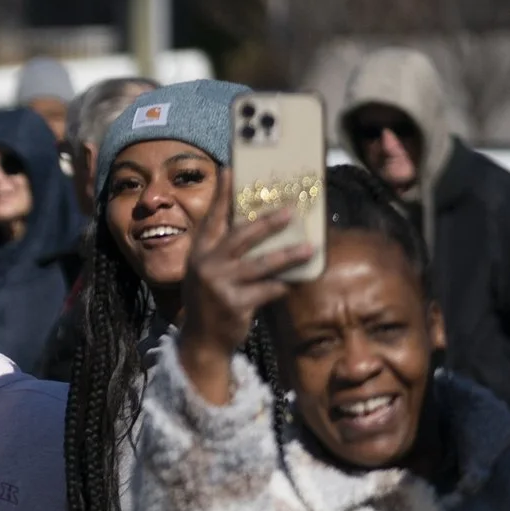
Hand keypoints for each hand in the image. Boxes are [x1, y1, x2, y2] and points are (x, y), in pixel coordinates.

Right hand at [177, 203, 312, 405]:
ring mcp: (219, 285)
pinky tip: (297, 282)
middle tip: (291, 211)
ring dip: (288, 255)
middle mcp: (206, 265)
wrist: (202, 341)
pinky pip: (268, 290)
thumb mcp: (208, 272)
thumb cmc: (211, 300)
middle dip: (267, 222)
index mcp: (200, 253)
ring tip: (309, 247)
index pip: (212, 218)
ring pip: (262, 264)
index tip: (230, 170)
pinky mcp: (235, 304)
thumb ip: (224, 251)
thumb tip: (259, 225)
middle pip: (241, 237)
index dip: (222, 194)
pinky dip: (284, 286)